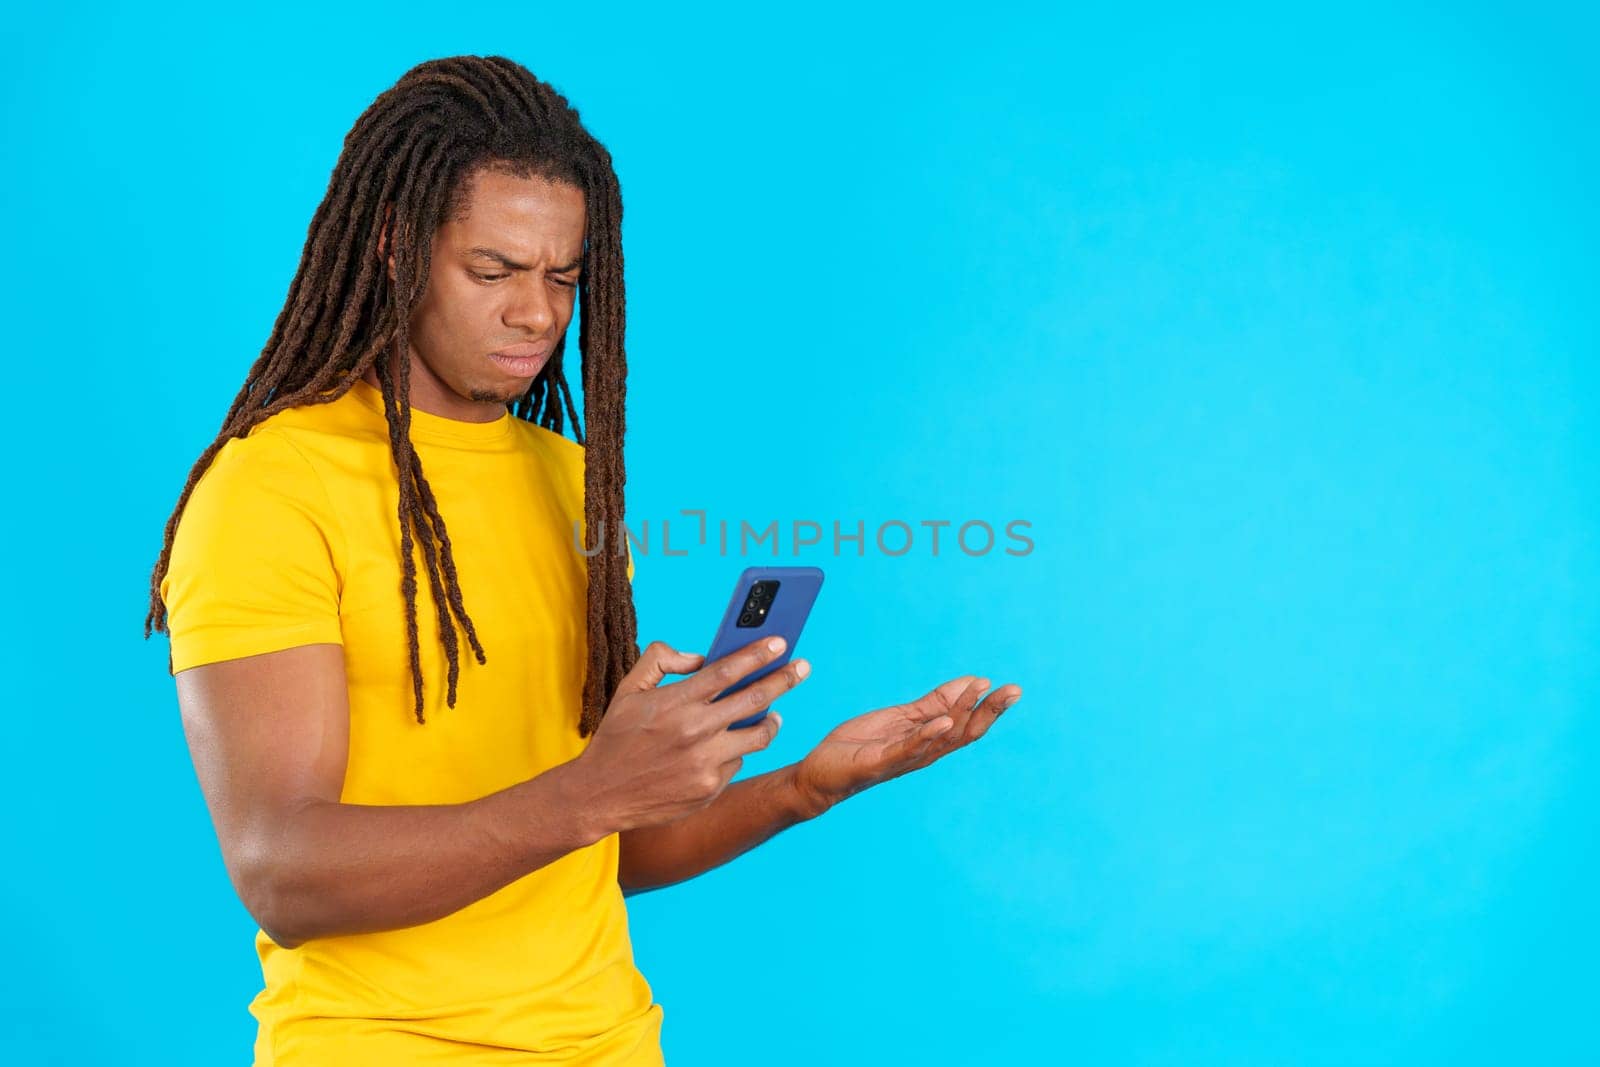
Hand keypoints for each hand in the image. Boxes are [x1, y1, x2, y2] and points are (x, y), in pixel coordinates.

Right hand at [573, 636, 810, 834]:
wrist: (601, 795)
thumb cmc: (616, 738)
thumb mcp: (628, 689)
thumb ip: (660, 660)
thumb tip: (699, 657)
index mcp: (676, 702)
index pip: (727, 671)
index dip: (758, 654)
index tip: (781, 643)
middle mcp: (695, 731)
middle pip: (755, 699)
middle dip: (784, 679)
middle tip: (803, 667)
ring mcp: (706, 763)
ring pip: (758, 735)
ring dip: (772, 720)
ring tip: (775, 713)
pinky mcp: (710, 789)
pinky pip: (737, 762)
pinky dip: (736, 751)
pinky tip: (727, 746)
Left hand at [792, 676, 1021, 816]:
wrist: (821, 774)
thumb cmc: (860, 747)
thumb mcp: (900, 718)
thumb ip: (932, 703)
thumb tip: (970, 682)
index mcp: (928, 740)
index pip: (967, 723)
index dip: (989, 706)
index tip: (1011, 688)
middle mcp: (923, 752)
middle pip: (965, 731)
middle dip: (990, 711)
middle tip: (1014, 690)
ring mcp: (904, 758)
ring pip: (942, 737)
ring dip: (963, 713)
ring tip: (982, 691)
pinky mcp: (881, 761)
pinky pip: (909, 748)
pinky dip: (928, 734)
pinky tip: (944, 721)